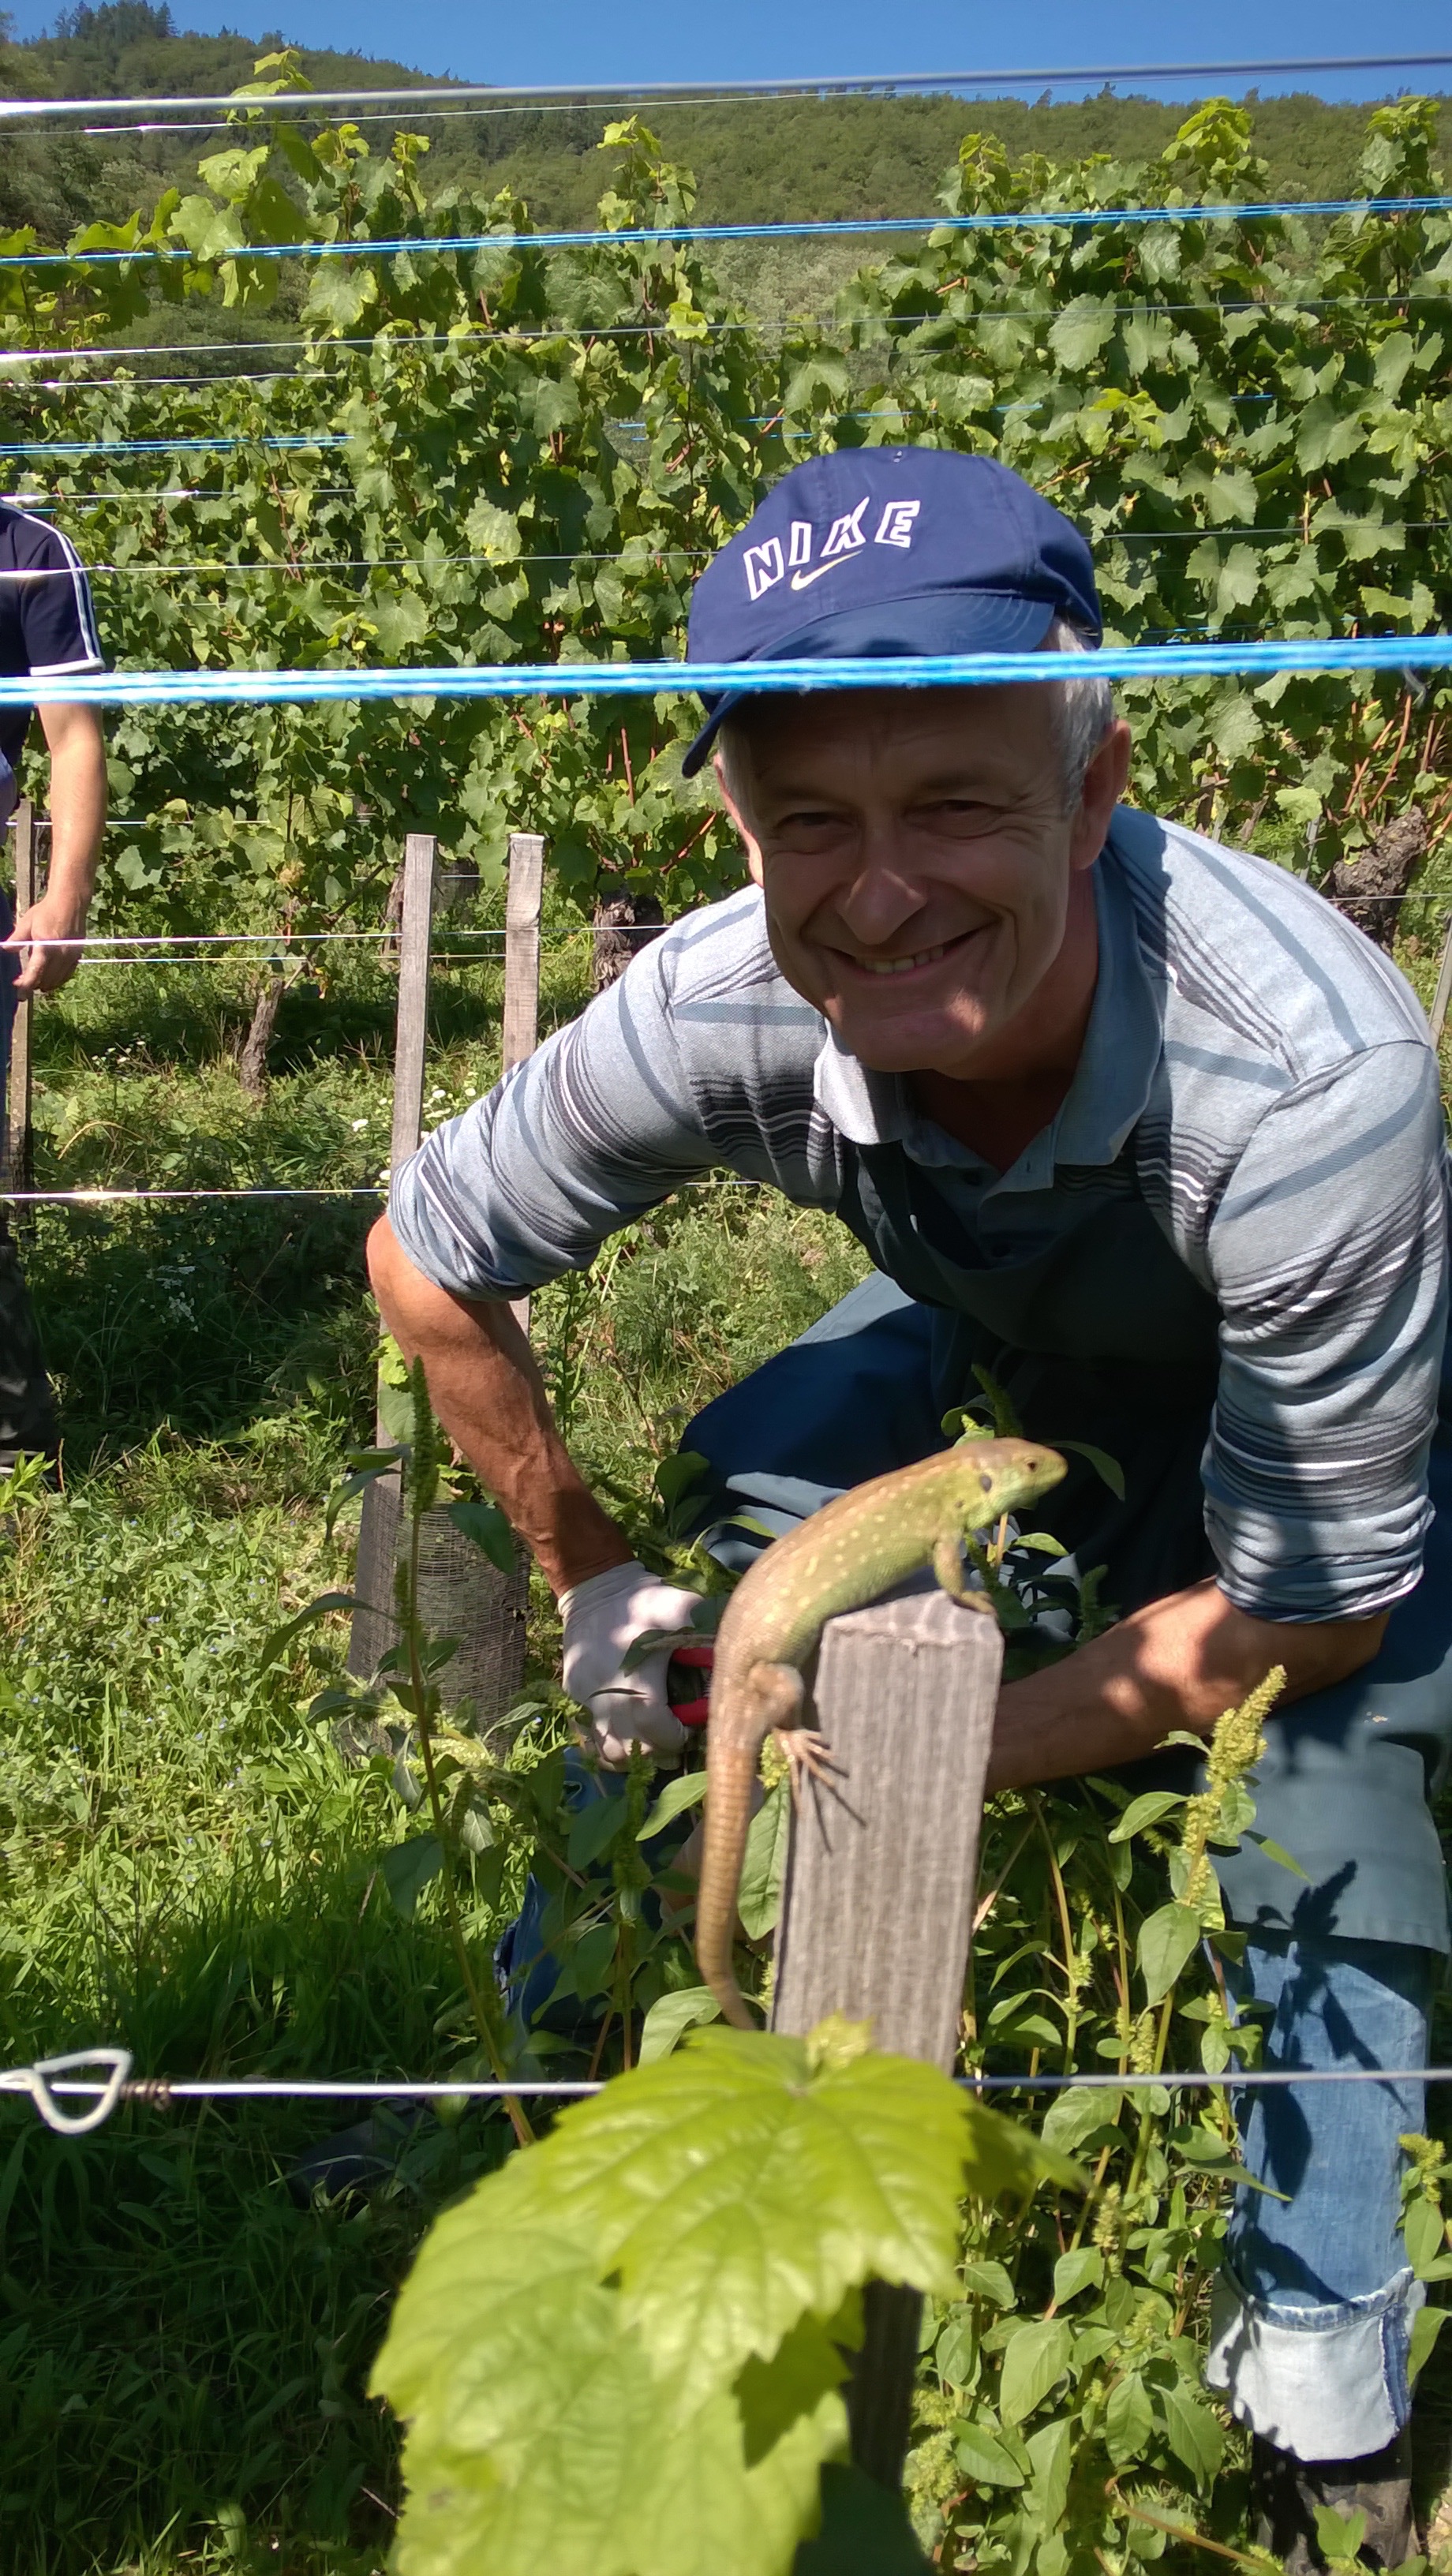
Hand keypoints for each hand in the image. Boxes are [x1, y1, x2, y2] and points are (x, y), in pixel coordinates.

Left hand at [4, 891, 87, 994]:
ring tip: (34, 980)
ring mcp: (70, 957)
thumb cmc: (47, 910)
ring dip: (44, 983)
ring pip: (56, 980)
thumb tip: (5, 949)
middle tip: (21, 982)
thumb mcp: (27, 923)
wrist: (71, 902)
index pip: (35, 974)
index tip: (18, 992)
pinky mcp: (77, 956)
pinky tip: (48, 978)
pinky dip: (56, 980)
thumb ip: (16, 939)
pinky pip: (66, 975)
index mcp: (46, 947)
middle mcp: (60, 955)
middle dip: (33, 985)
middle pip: (46, 981)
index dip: (25, 986)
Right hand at [560, 1560, 704, 1766]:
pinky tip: (627, 1731)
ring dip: (633, 1752)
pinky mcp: (574, 1696)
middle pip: (635, 1751)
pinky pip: (590, 1736)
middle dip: (659, 1750)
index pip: (659, 1735)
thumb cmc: (642, 1601)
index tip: (688, 1728)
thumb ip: (710, 1636)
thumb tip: (742, 1659)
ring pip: (609, 1752)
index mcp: (637, 1686)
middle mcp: (608, 1702)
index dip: (678, 1738)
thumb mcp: (682, 1609)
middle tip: (674, 1736)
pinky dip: (610, 1742)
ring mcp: (586, 1701)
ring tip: (650, 1739)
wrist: (593, 1585)